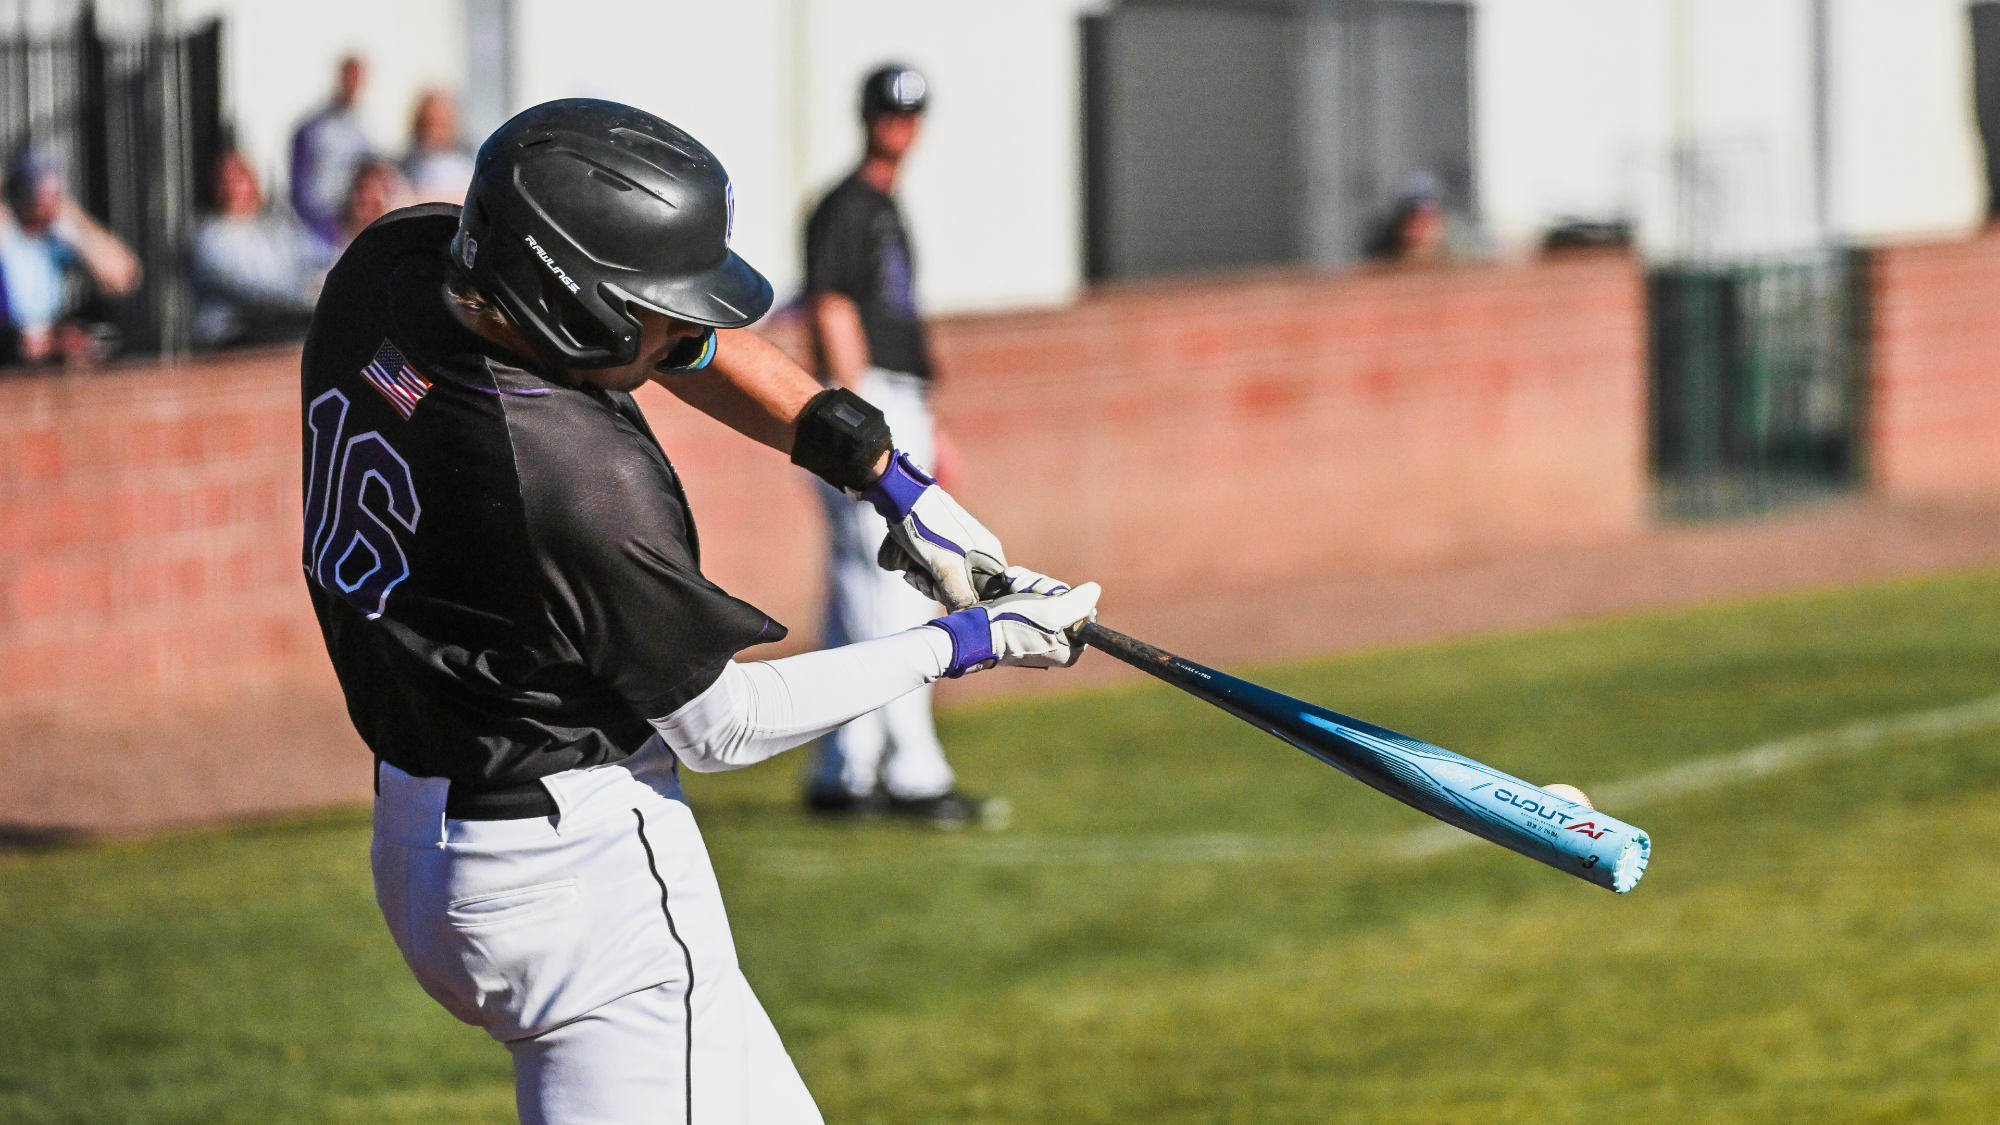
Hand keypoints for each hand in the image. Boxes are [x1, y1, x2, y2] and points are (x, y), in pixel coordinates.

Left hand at [862, 450, 1006, 610]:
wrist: (899, 495)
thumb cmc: (926, 530)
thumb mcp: (946, 568)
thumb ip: (960, 596)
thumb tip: (969, 619)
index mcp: (989, 555)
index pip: (986, 593)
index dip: (964, 600)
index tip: (942, 593)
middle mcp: (978, 550)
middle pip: (961, 588)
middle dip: (936, 589)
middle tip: (920, 579)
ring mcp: (958, 545)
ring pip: (943, 578)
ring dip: (923, 580)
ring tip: (909, 570)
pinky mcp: (939, 541)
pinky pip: (931, 566)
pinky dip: (917, 568)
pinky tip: (905, 564)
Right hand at [927, 567, 1100, 676]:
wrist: (973, 629)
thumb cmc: (1011, 623)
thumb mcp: (1051, 612)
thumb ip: (1079, 602)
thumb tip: (1094, 590)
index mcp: (1070, 649)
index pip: (1083, 611)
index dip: (1067, 597)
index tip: (1048, 597)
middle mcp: (1057, 643)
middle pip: (1065, 600)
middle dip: (1043, 587)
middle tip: (1026, 591)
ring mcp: (1039, 631)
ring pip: (1046, 593)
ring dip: (1029, 583)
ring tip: (1011, 585)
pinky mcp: (1023, 619)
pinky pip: (1031, 594)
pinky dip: (1020, 584)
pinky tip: (1007, 582)